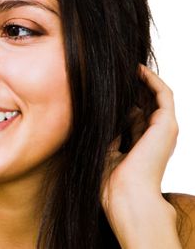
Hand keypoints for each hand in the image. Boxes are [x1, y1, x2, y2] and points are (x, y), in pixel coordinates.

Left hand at [101, 65, 180, 246]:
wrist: (125, 195)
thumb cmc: (111, 181)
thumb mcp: (104, 149)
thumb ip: (106, 131)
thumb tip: (93, 112)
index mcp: (142, 142)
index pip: (134, 112)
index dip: (122, 96)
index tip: (105, 82)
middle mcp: (156, 135)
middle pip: (146, 100)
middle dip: (131, 84)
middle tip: (115, 68)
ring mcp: (164, 130)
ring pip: (156, 94)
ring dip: (142, 78)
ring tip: (126, 64)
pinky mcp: (167, 124)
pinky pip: (163, 93)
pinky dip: (151, 79)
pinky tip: (136, 69)